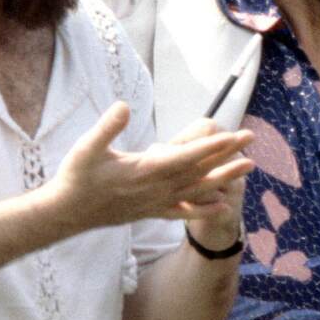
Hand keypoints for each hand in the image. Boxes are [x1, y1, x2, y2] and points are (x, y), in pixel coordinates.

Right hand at [46, 103, 253, 234]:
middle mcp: (158, 188)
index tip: (234, 136)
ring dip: (225, 177)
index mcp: (146, 170)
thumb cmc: (77, 177)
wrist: (68, 213)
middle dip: (228, 153)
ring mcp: (157, 202)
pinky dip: (205, 209)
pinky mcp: (153, 212)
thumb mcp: (86, 147)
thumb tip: (123, 106)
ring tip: (249, 166)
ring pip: (199, 189)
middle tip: (251, 138)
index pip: (187, 156)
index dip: (213, 146)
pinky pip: (185, 211)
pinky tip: (224, 206)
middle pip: (201, 169)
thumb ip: (107, 127)